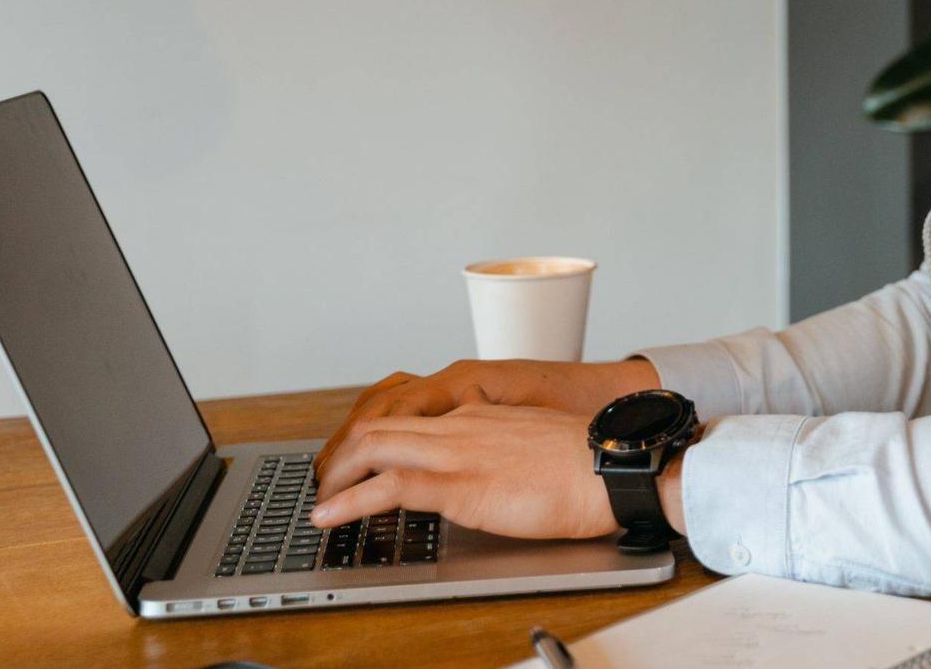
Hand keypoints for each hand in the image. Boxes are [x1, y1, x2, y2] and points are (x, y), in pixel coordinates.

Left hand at [314, 357, 658, 479]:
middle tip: (324, 481)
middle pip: (377, 425)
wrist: (611, 467)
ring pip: (372, 448)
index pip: (408, 417)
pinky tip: (329, 517)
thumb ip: (502, 447)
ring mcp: (458, 451)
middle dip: (339, 455)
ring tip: (319, 502)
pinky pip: (388, 487)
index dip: (372, 440)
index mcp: (479, 413)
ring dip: (335, 476)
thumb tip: (489, 468)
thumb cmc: (586, 462)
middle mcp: (460, 425)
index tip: (356, 462)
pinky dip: (348, 502)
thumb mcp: (534, 442)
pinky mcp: (461, 485)